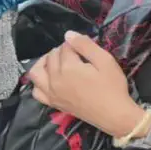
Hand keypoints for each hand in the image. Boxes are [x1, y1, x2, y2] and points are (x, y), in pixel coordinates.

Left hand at [27, 31, 143, 138]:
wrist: (114, 115)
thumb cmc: (112, 87)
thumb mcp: (106, 61)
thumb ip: (86, 46)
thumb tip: (68, 34)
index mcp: (68, 67)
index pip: (65, 47)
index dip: (76, 43)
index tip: (86, 46)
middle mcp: (55, 79)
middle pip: (51, 57)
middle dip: (62, 50)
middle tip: (77, 53)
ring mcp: (51, 92)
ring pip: (36, 72)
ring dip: (44, 62)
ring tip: (57, 61)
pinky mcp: (52, 103)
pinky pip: (36, 91)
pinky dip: (39, 82)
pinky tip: (50, 80)